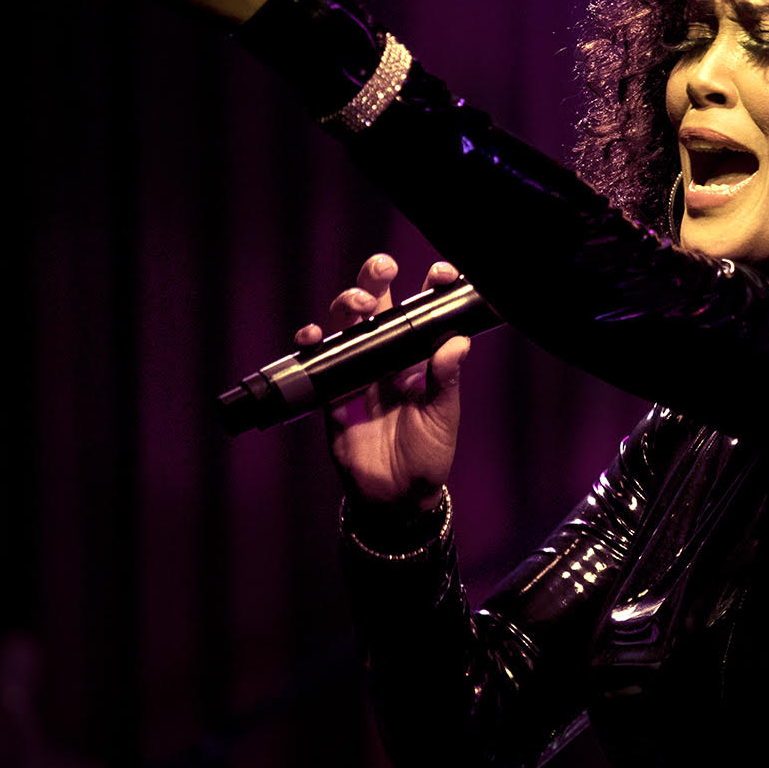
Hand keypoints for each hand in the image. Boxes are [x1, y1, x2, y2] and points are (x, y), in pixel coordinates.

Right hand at [297, 254, 471, 508]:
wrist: (394, 499)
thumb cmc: (426, 458)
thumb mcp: (442, 417)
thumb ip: (446, 380)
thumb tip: (458, 341)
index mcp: (417, 360)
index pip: (422, 315)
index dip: (429, 288)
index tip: (440, 273)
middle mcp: (385, 360)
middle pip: (376, 308)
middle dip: (374, 281)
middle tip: (383, 268)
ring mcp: (355, 374)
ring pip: (345, 327)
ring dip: (346, 306)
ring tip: (357, 305)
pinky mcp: (330, 395)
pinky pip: (316, 364)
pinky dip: (310, 347)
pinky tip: (313, 336)